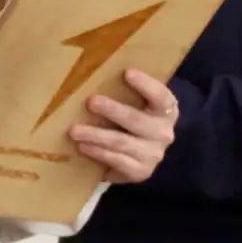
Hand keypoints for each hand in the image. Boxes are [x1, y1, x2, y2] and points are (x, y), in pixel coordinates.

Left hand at [68, 69, 179, 183]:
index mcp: (167, 110)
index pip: (160, 96)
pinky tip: (83, 146)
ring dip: (96, 135)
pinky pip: (117, 160)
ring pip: (122, 142)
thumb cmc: (132, 121)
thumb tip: (92, 71)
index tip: (127, 72)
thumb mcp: (136, 105)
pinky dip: (98, 153)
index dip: (145, 84)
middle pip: (137, 120)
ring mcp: (153, 154)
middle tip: (91, 102)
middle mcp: (164, 132)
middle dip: (112, 110)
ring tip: (74, 130)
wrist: (140, 155)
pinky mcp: (141, 172)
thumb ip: (124, 91)